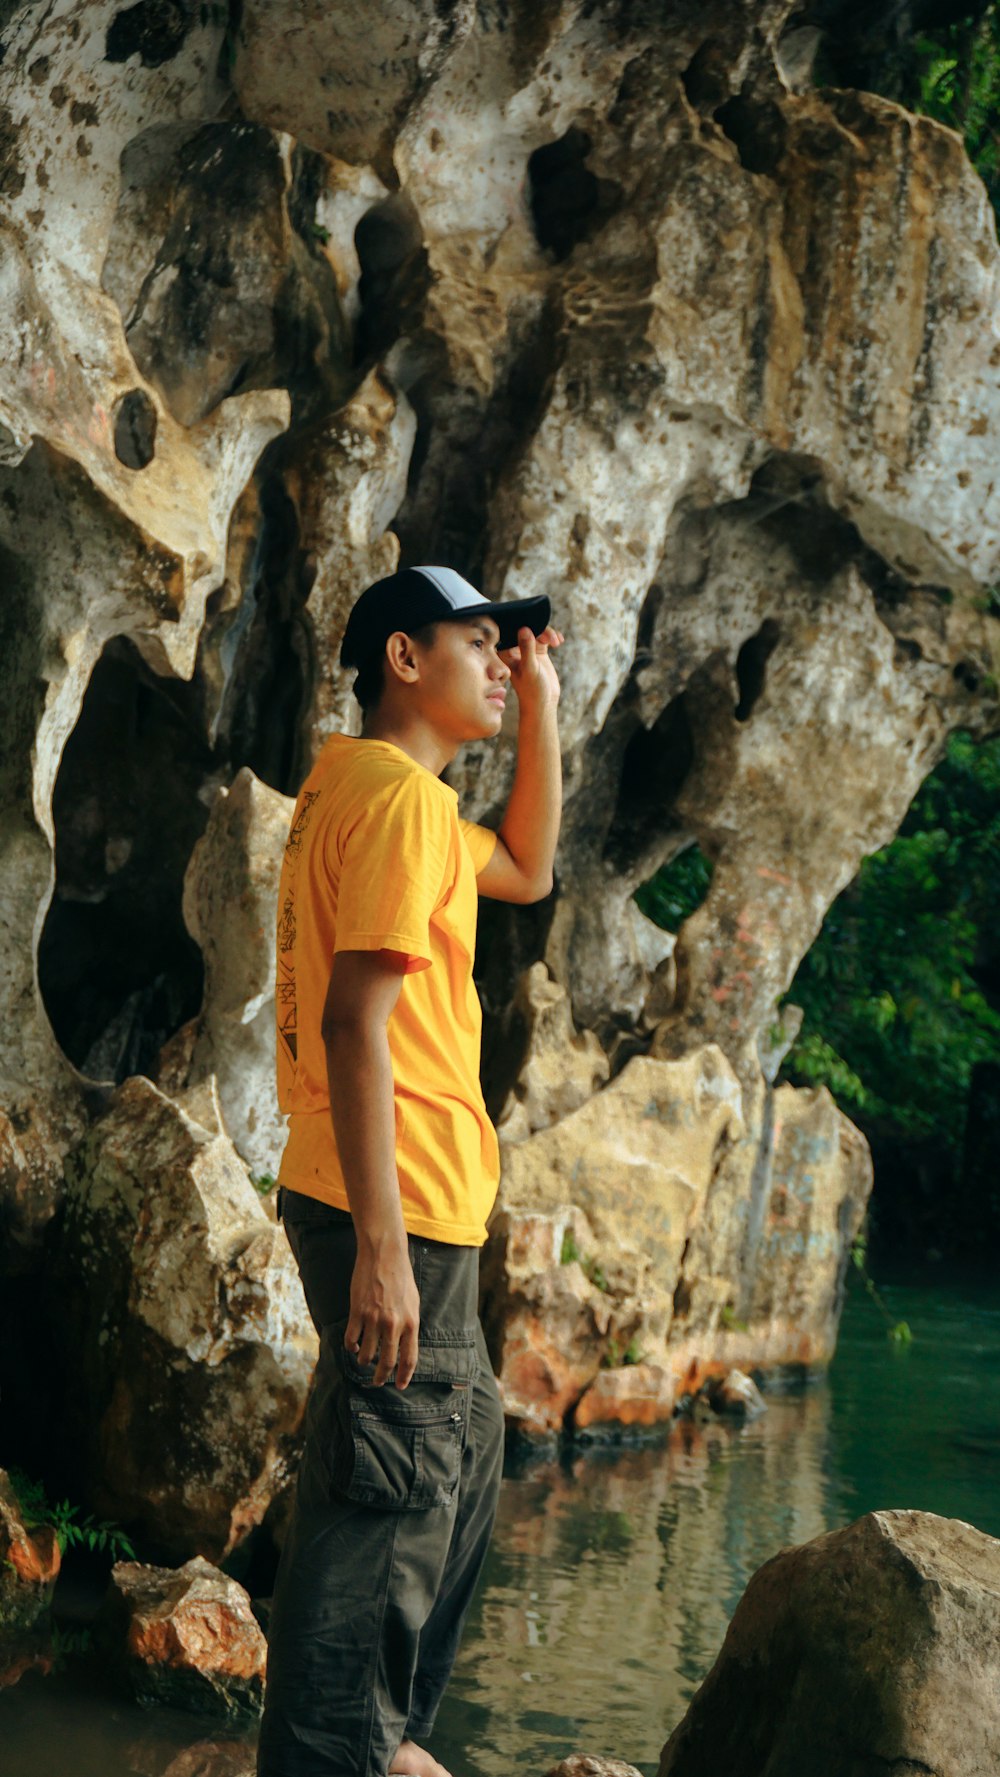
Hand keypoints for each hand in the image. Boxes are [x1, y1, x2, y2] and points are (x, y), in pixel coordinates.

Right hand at [346, 1237, 419, 1386]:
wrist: (384, 1255)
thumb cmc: (401, 1277)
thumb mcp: (413, 1303)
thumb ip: (409, 1325)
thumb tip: (404, 1345)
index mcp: (411, 1323)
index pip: (409, 1358)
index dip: (404, 1375)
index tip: (399, 1385)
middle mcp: (394, 1324)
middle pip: (387, 1362)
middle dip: (381, 1377)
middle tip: (377, 1382)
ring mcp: (374, 1319)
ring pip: (367, 1354)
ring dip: (364, 1361)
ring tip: (364, 1360)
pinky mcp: (357, 1312)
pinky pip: (352, 1340)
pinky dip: (351, 1347)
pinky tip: (353, 1346)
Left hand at [500, 625, 562, 713]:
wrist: (543, 703)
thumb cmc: (532, 690)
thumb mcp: (530, 669)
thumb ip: (527, 649)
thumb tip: (525, 629)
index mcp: (505, 652)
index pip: (511, 631)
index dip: (523, 624)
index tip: (535, 628)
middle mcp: (514, 649)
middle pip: (526, 628)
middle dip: (539, 629)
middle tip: (550, 638)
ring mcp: (527, 650)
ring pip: (536, 631)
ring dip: (547, 633)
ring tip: (556, 642)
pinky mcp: (538, 652)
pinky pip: (545, 637)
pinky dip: (552, 637)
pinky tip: (559, 641)